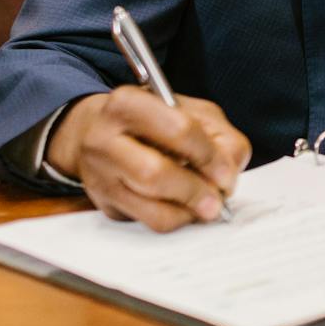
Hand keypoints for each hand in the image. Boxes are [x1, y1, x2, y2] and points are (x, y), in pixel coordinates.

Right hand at [46, 87, 250, 231]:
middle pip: (155, 173)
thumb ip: (219, 135)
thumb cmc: (152, 120)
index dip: (209, 156)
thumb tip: (229, 174)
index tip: (227, 173)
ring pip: (149, 208)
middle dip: (195, 191)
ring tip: (206, 206)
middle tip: (218, 200)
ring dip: (187, 212)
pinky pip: (146, 222)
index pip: (178, 130)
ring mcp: (99, 175)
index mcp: (128, 103)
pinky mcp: (104, 203)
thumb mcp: (191, 110)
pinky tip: (185, 208)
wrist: (95, 130)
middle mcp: (103, 139)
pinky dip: (174, 219)